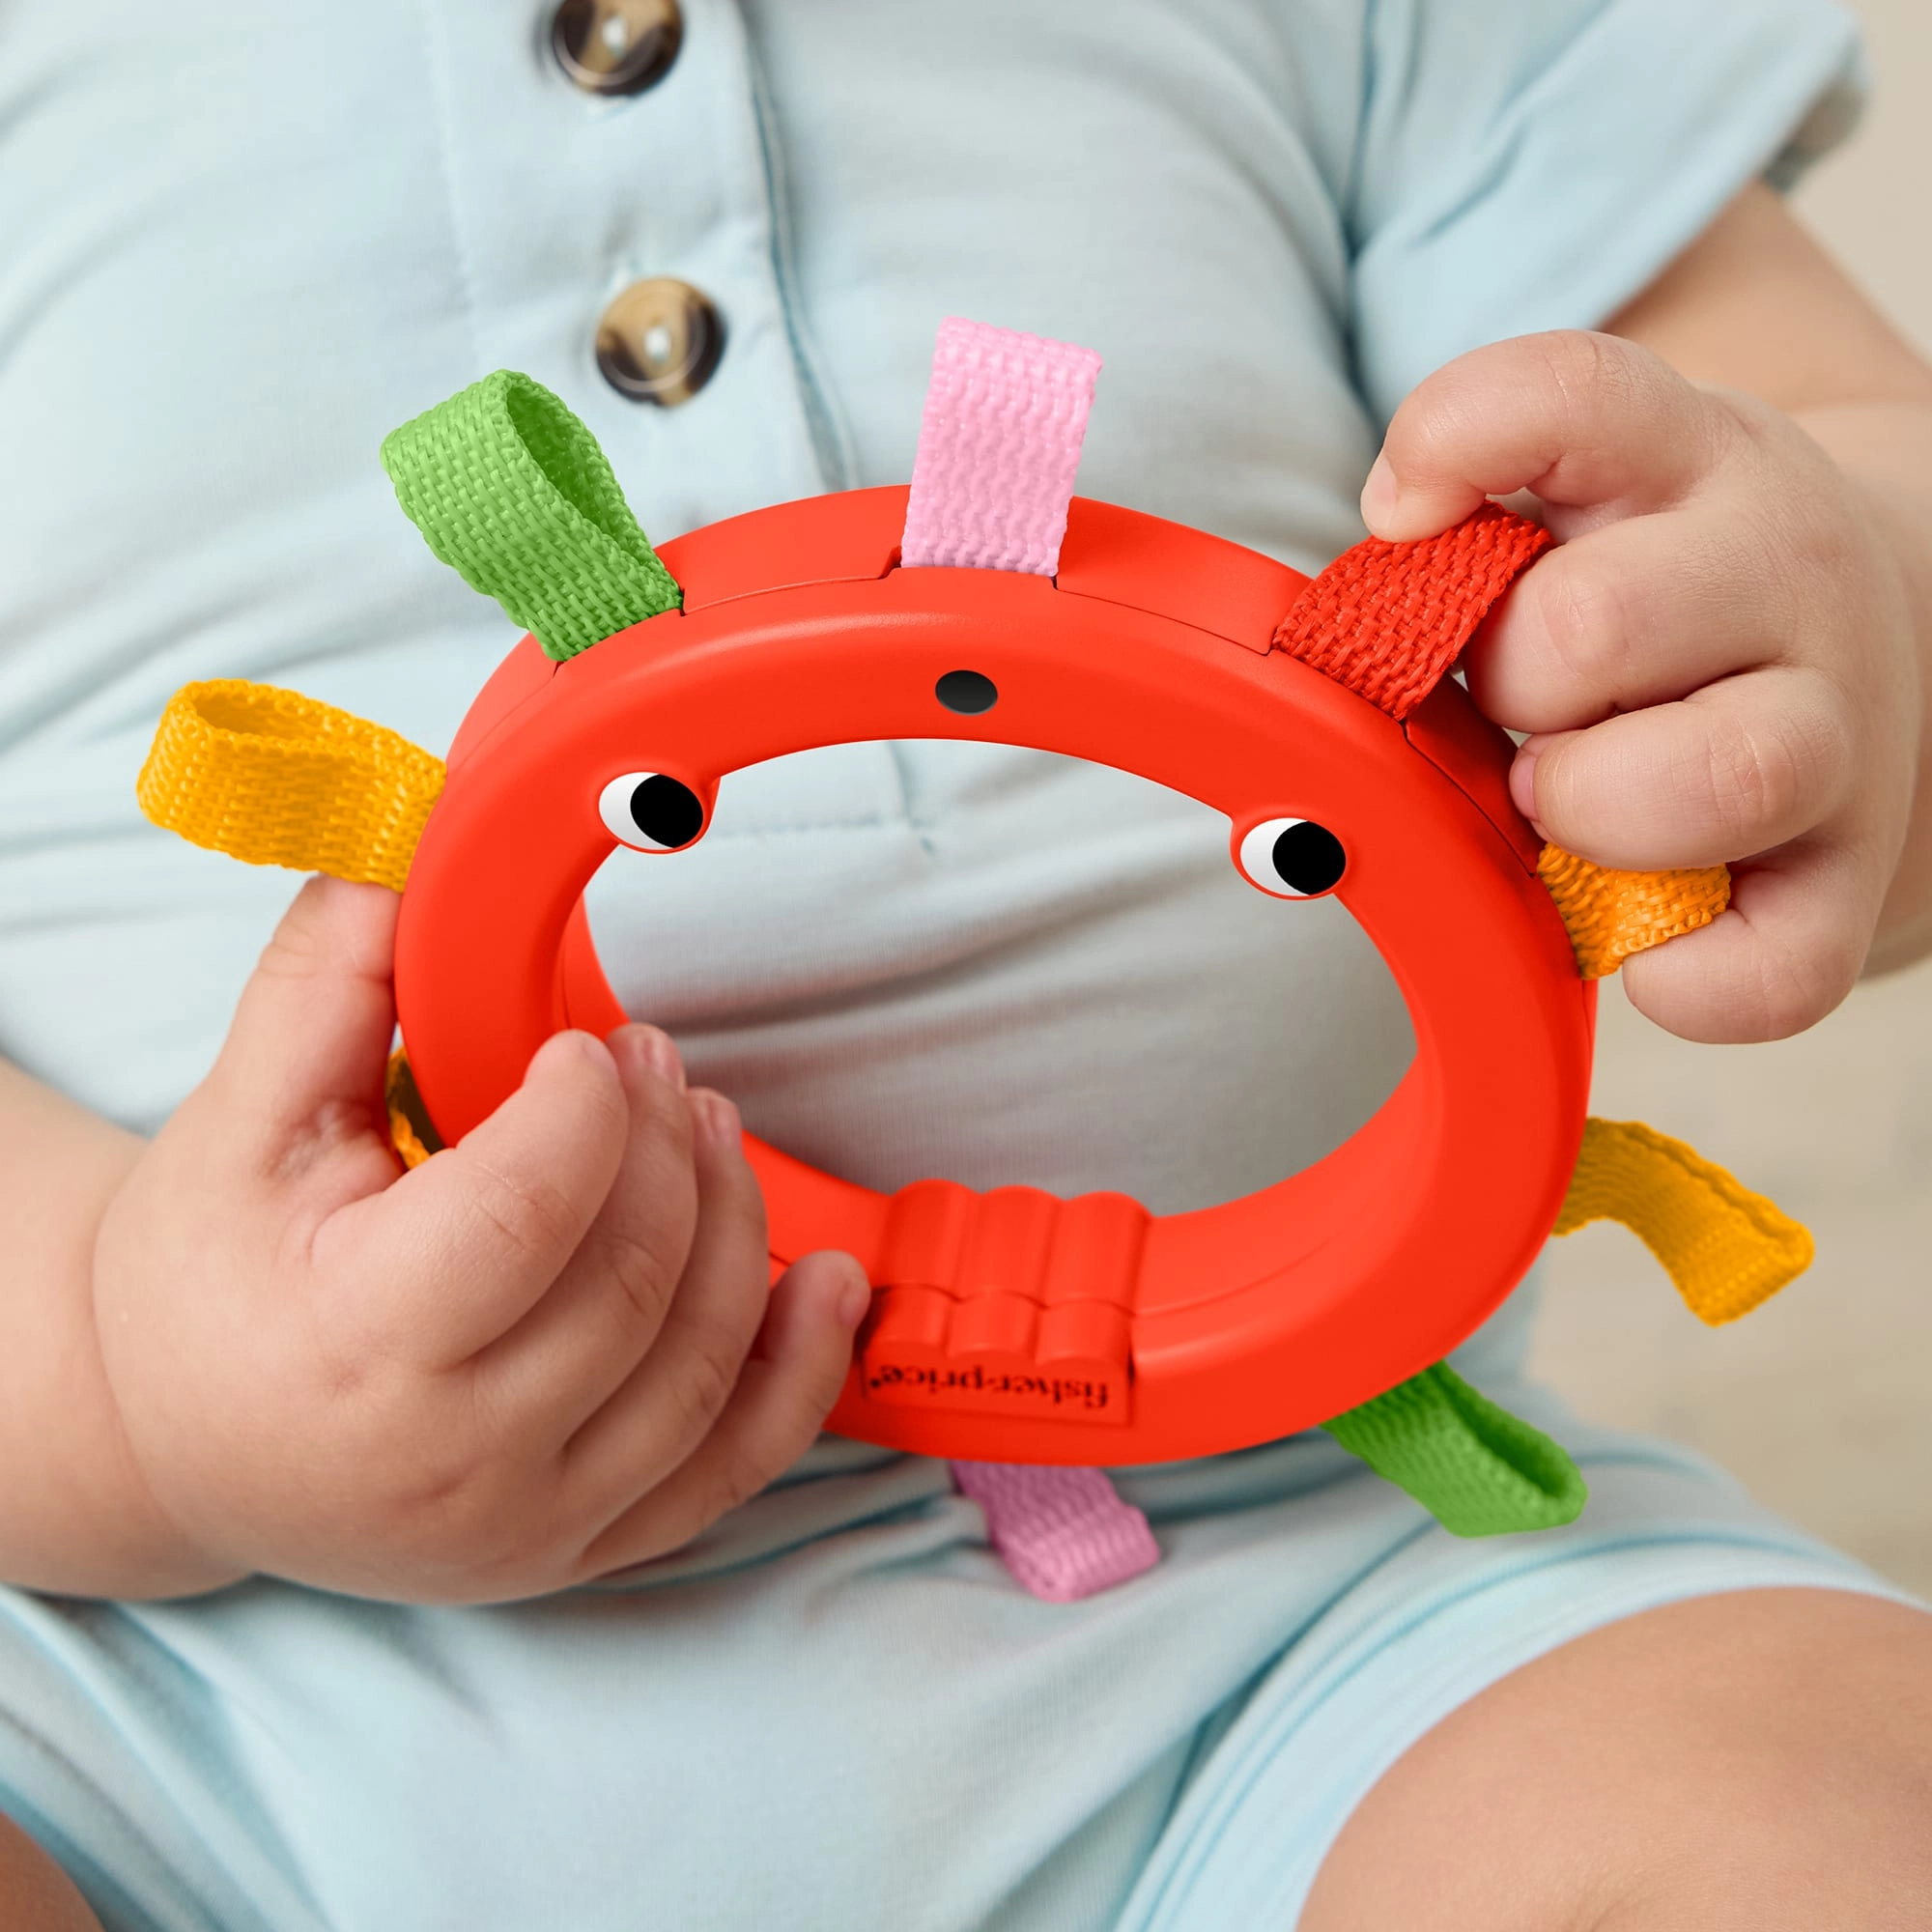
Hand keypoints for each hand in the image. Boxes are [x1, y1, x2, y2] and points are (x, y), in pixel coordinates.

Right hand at [92, 876, 868, 1602]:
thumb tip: (419, 850)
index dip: (588, 1106)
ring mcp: (528, 1525)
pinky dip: (800, 1373)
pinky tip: (826, 1285)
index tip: (586, 1048)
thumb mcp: (235, 1119)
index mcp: (350, 1344)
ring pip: (700, 1364)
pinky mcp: (579, 1548)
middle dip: (669, 1145)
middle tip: (655, 1064)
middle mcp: (450, 1462)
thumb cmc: (205, 1279)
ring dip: (737, 1224)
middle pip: (634, 1280)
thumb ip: (330, 982)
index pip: (530, 1210)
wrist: (176, 1440)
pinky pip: (731, 1471)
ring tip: (706, 1135)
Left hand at [1363, 330, 1922, 1041]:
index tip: (1401, 515)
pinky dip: (1682, 979)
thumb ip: (1476, 498)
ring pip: (1719, 775)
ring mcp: (1834, 732)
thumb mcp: (1590, 485)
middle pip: (1593, 627)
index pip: (1574, 395)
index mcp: (1689, 460)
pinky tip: (1637, 936)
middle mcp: (1782, 576)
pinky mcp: (1844, 882)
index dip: (1455, 444)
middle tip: (1514, 708)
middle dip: (1509, 684)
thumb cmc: (1669, 580)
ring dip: (1591, 810)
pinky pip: (1768, 973)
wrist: (1873, 631)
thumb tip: (1391, 536)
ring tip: (1566, 804)